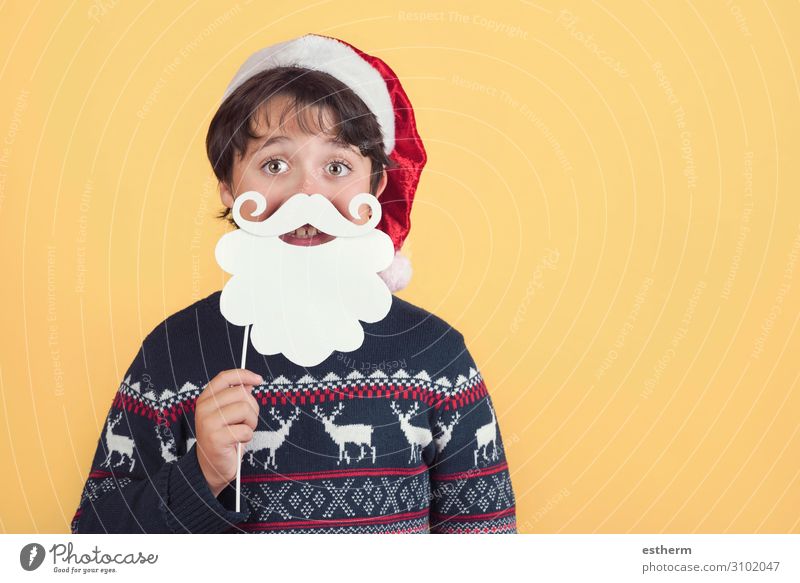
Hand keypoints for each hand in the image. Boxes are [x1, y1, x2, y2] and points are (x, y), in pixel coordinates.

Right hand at [195, 369, 261, 497]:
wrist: (210, 468)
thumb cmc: (223, 439)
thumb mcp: (229, 414)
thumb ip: (237, 397)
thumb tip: (250, 382)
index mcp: (206, 399)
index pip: (225, 377)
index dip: (244, 375)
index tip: (258, 380)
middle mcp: (204, 408)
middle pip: (241, 393)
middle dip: (252, 407)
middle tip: (247, 421)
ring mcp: (208, 423)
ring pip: (245, 409)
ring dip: (251, 423)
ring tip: (242, 431)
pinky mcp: (216, 438)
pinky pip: (245, 430)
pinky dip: (247, 437)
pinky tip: (238, 442)